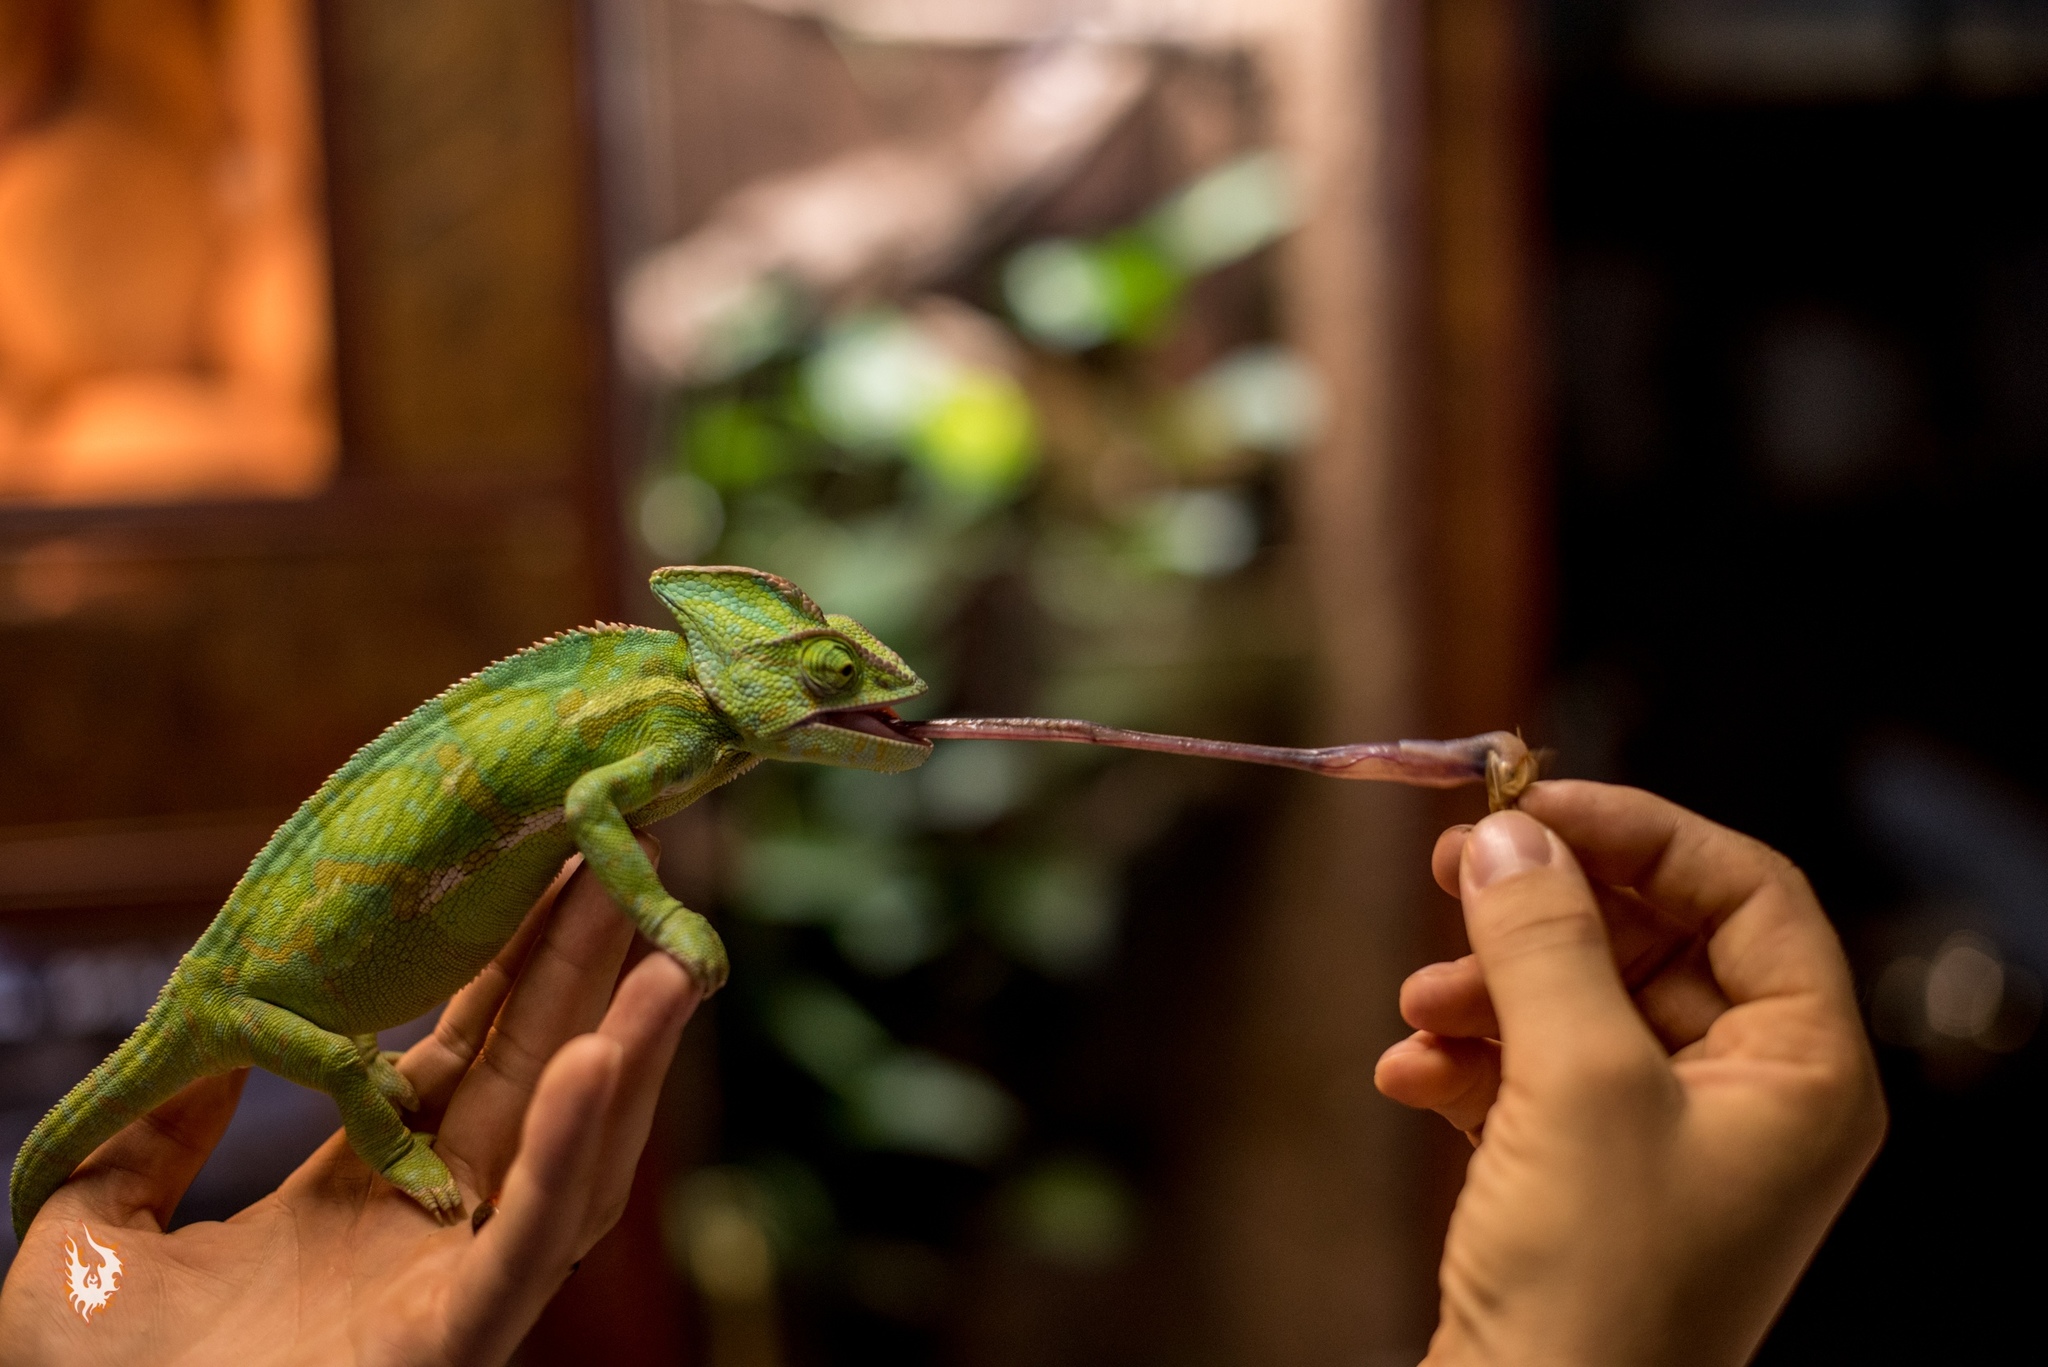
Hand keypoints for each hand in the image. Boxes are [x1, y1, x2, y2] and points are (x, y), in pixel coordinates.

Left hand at [0, 839, 698, 1366]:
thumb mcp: (86, 1244)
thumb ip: (143, 1143)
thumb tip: (202, 1054)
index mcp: (360, 1202)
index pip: (466, 1061)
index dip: (512, 968)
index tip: (547, 874)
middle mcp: (431, 1234)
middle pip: (535, 1079)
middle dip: (589, 971)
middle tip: (633, 859)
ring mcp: (452, 1287)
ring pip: (567, 1154)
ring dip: (625, 1051)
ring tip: (669, 955)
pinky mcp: (456, 1339)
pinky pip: (526, 1240)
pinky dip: (567, 1151)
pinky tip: (597, 1065)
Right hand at [1374, 781, 1885, 1366]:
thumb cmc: (1597, 1292)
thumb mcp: (1576, 1084)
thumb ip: (1546, 940)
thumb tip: (1511, 836)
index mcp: (1803, 1072)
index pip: (1749, 892)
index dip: (1643, 831)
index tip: (1536, 802)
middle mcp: (1748, 1101)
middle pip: (1653, 940)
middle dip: (1548, 909)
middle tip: (1455, 869)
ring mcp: (1665, 1144)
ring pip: (1580, 1002)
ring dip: (1491, 987)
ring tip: (1420, 1005)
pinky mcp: (1587, 1182)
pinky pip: (1532, 1074)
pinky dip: (1468, 1060)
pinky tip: (1410, 1074)